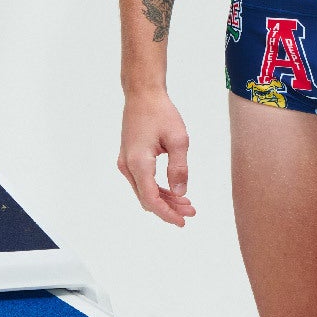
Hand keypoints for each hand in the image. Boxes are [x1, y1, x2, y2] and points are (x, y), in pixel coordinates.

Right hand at [117, 90, 196, 226]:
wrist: (143, 95)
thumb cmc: (161, 113)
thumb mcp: (178, 140)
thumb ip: (179, 169)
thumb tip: (181, 194)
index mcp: (139, 163)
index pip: (151, 199)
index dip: (167, 214)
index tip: (183, 221)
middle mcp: (128, 166)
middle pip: (147, 198)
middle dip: (169, 208)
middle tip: (191, 211)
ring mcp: (125, 163)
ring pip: (144, 192)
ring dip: (165, 200)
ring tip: (187, 204)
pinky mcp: (129, 159)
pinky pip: (142, 182)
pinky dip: (158, 189)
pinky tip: (174, 192)